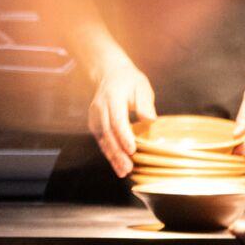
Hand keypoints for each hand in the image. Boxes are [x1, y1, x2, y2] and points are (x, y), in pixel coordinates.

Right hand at [87, 55, 156, 177]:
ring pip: (102, 139)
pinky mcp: (94, 122)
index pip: (117, 120)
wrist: (109, 73)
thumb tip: (150, 119)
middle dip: (117, 152)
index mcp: (112, 97)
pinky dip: (108, 153)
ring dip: (112, 156)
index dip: (124, 136)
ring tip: (123, 172)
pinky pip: (100, 139)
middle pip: (107, 133)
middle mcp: (100, 107)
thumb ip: (145, 102)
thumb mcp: (141, 86)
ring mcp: (95, 115)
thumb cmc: (129, 81)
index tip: (133, 150)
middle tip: (128, 168)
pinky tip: (116, 165)